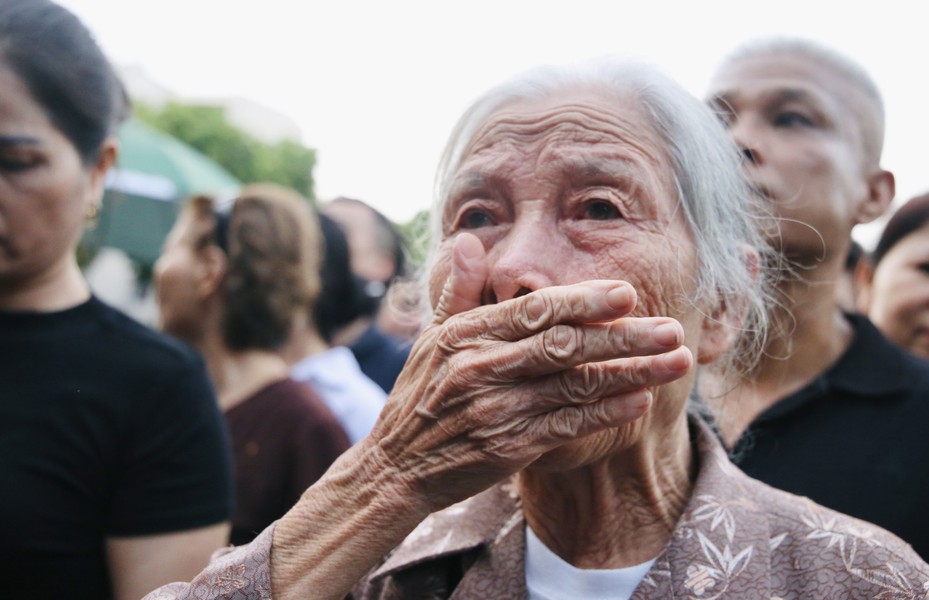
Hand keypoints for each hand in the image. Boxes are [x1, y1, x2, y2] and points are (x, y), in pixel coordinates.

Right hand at [368, 232, 692, 511]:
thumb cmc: (420, 397)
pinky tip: (640, 402)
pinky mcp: (507, 448)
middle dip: (624, 335)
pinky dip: (605, 414)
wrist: (396, 468)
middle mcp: (481, 368)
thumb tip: (469, 239)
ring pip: (575, 385)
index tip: (628, 293)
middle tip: (672, 329)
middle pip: (565, 345)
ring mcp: (495, 410)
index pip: (534, 310)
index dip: (584, 300)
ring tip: (676, 362)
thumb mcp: (431, 337)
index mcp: (466, 335)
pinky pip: (565, 426)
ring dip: (630, 373)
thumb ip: (458, 290)